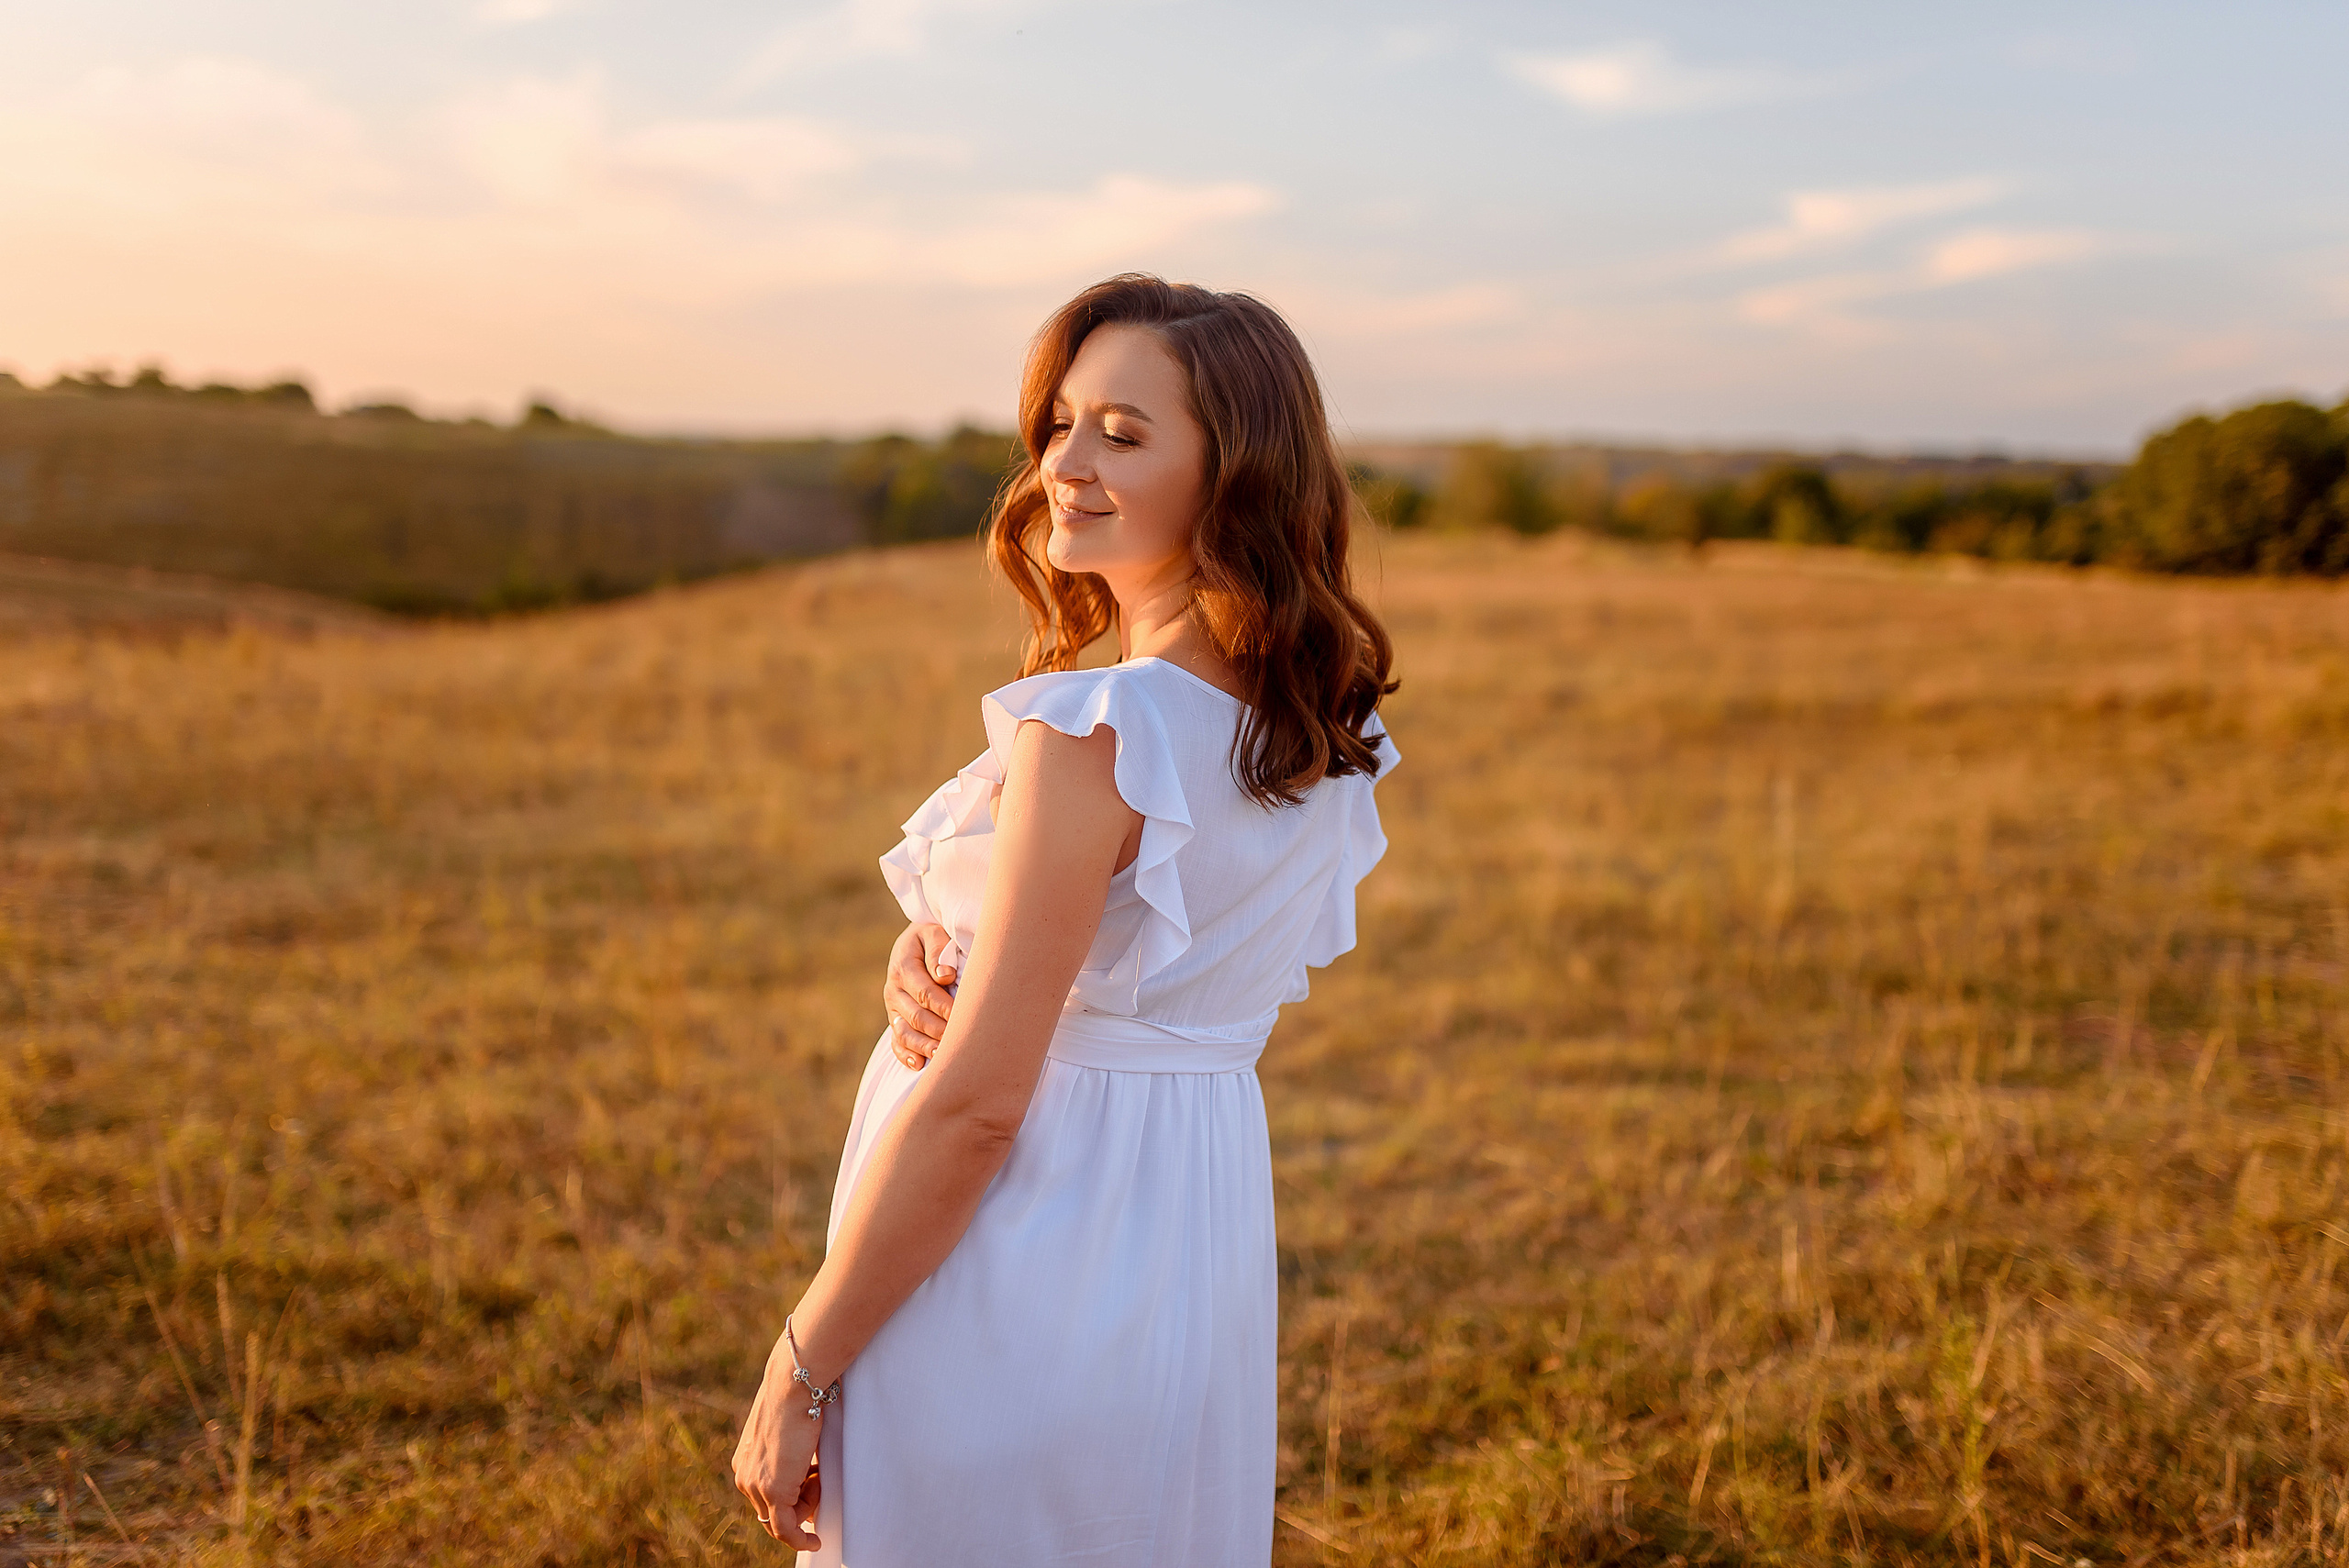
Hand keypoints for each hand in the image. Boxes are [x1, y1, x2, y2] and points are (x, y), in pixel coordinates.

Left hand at [731, 1344, 823, 1550]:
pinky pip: (785, 1529)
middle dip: (800, 1506)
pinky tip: (815, 1541)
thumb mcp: (790, 1432)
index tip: (814, 1487)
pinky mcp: (774, 1491)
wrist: (795, 1384)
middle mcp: (744, 1476)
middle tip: (821, 1481)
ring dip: (808, 1508)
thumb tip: (809, 1473)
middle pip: (770, 1512)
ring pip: (781, 1519)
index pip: (763, 1496)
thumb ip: (791, 1455)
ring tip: (822, 1478)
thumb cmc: (799, 1397)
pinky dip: (799, 1539)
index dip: (791, 1497)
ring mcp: (756, 1485)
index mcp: (745, 1461)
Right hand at [882, 920, 957, 1070]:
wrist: (917, 942)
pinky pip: (896, 1041)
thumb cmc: (933, 937)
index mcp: (903, 966)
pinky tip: (918, 1064)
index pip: (924, 992)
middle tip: (958, 1041)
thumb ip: (938, 952)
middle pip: (915, 1016)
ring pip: (904, 1032)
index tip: (962, 1016)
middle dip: (937, 1030)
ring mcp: (893, 1007)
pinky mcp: (895, 1019)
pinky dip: (905, 1054)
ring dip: (923, 1046)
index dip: (943, 1006)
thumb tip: (944, 976)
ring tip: (941, 1056)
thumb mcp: (934, 933)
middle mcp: (894, 989)